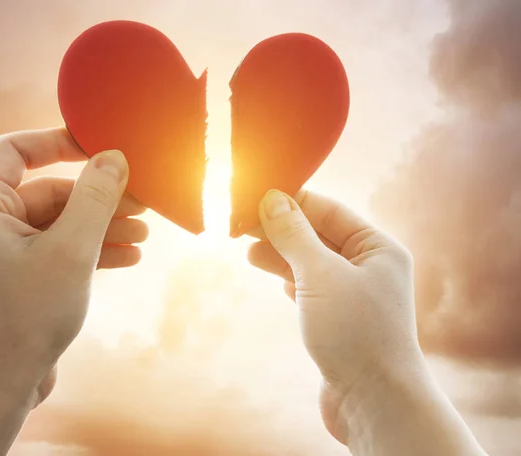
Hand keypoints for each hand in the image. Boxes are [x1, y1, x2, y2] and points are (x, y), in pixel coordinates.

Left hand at [0, 128, 146, 454]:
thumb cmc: (23, 319)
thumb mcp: (70, 251)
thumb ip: (94, 199)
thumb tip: (114, 157)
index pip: (15, 150)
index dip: (60, 142)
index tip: (102, 147)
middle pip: (46, 191)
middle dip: (97, 198)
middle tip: (141, 202)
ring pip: (56, 223)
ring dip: (99, 227)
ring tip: (143, 234)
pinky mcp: (13, 276)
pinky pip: (54, 249)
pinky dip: (88, 250)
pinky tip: (127, 257)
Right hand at [248, 190, 420, 435]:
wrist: (374, 402)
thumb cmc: (356, 332)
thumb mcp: (319, 274)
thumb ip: (294, 234)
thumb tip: (271, 199)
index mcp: (378, 248)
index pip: (329, 210)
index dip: (292, 201)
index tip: (255, 196)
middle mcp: (369, 268)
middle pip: (318, 236)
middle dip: (281, 230)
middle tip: (242, 224)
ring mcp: (354, 295)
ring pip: (310, 264)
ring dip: (281, 255)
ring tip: (249, 251)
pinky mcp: (339, 320)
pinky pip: (311, 289)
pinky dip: (291, 280)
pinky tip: (276, 278)